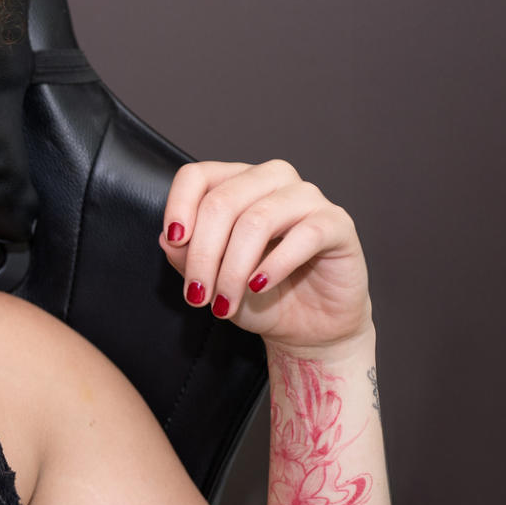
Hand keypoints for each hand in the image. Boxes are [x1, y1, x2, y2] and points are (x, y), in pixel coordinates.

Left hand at [160, 159, 371, 352]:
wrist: (307, 328)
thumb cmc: (258, 296)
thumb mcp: (212, 280)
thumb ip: (187, 257)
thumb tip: (168, 239)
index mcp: (237, 184)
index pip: (198, 176)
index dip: (179, 206)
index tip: (176, 242)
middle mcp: (272, 181)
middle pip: (223, 201)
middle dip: (203, 255)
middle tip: (198, 296)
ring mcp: (307, 198)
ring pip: (258, 219)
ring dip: (233, 268)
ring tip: (225, 303)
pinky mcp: (337, 223)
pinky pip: (304, 234)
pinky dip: (275, 264)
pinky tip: (260, 287)